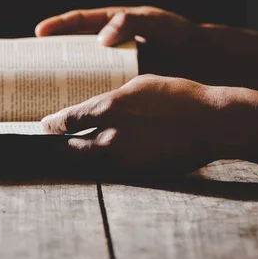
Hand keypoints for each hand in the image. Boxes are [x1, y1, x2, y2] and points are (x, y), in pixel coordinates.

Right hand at [35, 6, 257, 94]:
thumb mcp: (156, 24)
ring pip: (83, 72)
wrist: (203, 63)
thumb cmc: (180, 36)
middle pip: (74, 49)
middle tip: (34, 68)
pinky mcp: (122, 85)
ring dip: (65, 82)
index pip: (79, 22)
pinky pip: (98, 90)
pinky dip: (85, 98)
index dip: (58, 27)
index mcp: (113, 25)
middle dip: (53, 57)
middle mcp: (109, 46)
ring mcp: (115, 66)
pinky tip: (75, 109)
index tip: (39, 34)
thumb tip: (101, 37)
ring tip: (47, 93)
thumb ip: (130, 23)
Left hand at [41, 74, 224, 174]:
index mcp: (108, 108)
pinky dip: (99, 165)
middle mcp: (109, 136)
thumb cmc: (178, 96)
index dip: (50, 125)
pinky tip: (100, 159)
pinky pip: (109, 170)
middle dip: (56, 146)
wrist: (213, 123)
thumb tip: (94, 107)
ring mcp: (122, 159)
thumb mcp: (139, 84)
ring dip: (76, 157)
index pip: (64, 121)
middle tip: (49, 144)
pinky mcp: (136, 173)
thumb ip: (110, 99)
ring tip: (69, 152)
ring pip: (86, 163)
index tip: (45, 126)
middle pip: (68, 148)